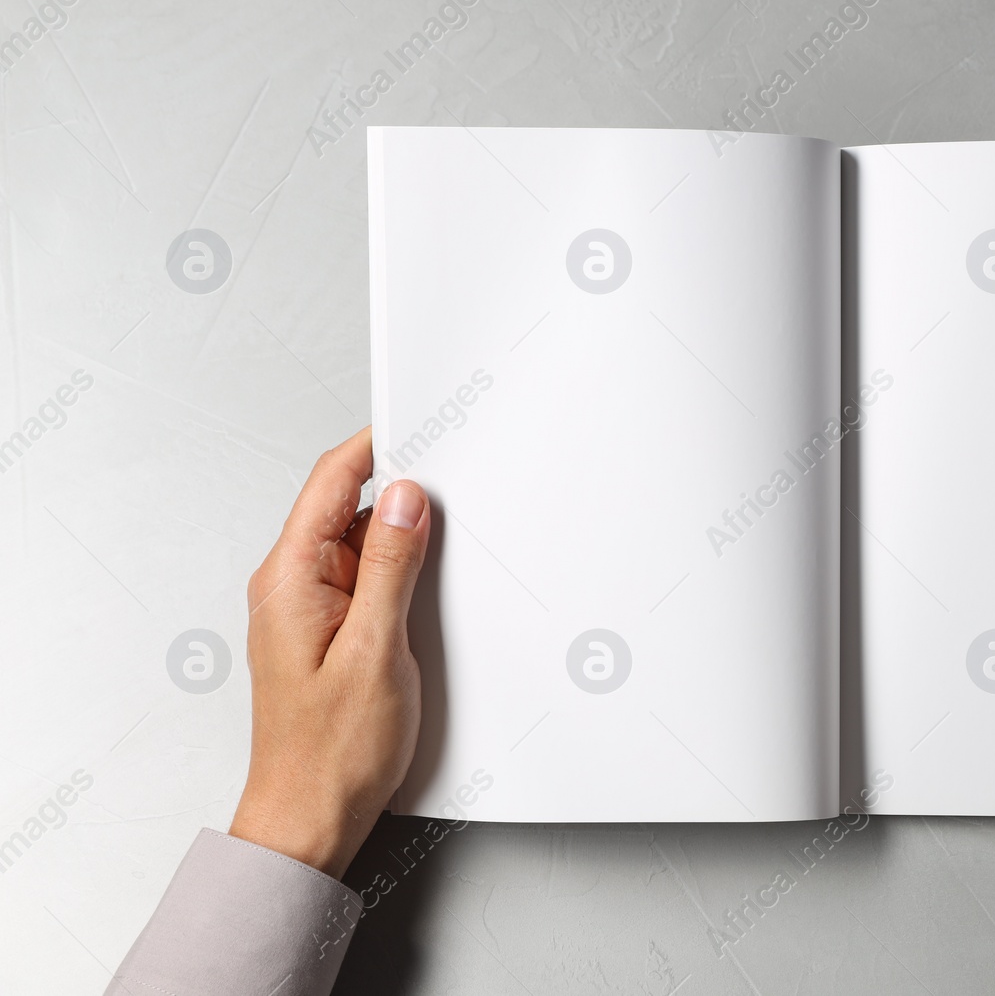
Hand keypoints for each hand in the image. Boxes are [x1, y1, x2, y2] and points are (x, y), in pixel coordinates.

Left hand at [229, 428, 431, 878]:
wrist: (309, 818)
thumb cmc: (331, 753)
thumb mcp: (375, 650)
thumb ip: (390, 567)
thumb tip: (403, 499)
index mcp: (290, 579)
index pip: (331, 481)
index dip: (377, 446)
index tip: (420, 426)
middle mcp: (292, 585)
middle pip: (347, 505)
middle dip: (401, 492)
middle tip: (453, 489)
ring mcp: (310, 607)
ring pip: (361, 541)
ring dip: (403, 538)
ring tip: (445, 550)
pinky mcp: (330, 628)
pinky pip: (366, 577)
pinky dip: (399, 571)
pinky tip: (428, 587)